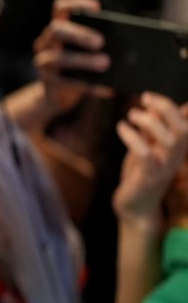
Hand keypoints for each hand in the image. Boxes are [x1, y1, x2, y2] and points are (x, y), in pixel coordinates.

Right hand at [18, 0, 111, 131]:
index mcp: (58, 29)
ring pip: (59, 57)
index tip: (97, 9)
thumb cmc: (80, 67)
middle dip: (79, 34)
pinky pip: (68, 83)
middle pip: (57, 29)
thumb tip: (129, 48)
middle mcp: (45, 43)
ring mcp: (43, 63)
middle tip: (101, 42)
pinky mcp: (48, 84)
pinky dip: (90, 86)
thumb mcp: (88, 52)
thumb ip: (100, 44)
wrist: (59, 95)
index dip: (76, 4)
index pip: (61, 8)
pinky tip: (108, 89)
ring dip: (83, 60)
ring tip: (105, 63)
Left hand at [112, 93, 187, 228]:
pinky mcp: (148, 177)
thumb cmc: (141, 174)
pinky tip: (122, 127)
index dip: (169, 106)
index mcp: (177, 148)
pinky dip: (134, 138)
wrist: (135, 205)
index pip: (183, 122)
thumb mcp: (149, 148)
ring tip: (131, 115)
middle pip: (181, 128)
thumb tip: (156, 107)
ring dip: (150, 122)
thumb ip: (153, 130)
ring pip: (168, 140)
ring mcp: (164, 168)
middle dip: (165, 108)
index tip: (148, 97)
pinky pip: (146, 155)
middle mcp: (175, 157)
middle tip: (144, 98)